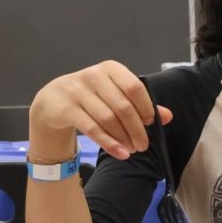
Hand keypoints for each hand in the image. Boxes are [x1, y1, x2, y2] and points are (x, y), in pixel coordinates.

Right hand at [29, 61, 172, 159]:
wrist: (53, 99)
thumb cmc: (93, 95)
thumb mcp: (116, 93)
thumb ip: (141, 103)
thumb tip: (168, 116)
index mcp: (111, 69)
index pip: (134, 87)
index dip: (146, 106)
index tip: (151, 123)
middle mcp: (94, 76)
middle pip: (123, 106)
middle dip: (136, 129)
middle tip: (144, 145)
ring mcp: (77, 91)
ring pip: (108, 119)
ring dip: (123, 138)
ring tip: (132, 149)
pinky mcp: (66, 109)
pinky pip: (92, 129)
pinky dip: (109, 143)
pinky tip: (120, 153)